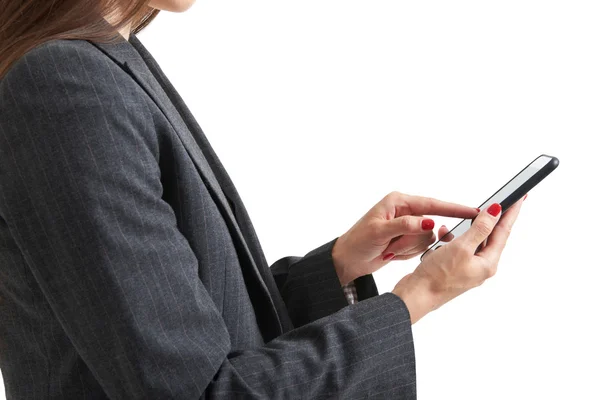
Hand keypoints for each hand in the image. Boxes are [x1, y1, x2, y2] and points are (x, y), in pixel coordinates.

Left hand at [332, 191, 478, 284]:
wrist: (347, 261)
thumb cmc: (357, 242)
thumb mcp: (380, 232)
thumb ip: (406, 225)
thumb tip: (429, 221)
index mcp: (398, 202)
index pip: (432, 204)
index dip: (454, 209)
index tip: (474, 212)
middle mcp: (405, 211)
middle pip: (429, 226)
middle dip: (413, 241)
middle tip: (392, 247)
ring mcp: (407, 226)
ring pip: (426, 239)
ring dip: (408, 248)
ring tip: (389, 250)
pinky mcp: (407, 239)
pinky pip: (420, 248)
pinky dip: (407, 253)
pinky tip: (391, 253)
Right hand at [393, 196, 524, 323]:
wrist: (416, 296)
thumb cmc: (437, 277)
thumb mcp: (461, 248)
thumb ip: (480, 229)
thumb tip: (495, 212)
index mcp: (487, 263)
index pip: (503, 232)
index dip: (511, 213)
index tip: (520, 198)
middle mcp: (480, 267)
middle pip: (490, 236)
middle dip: (489, 219)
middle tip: (497, 202)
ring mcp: (467, 269)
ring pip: (471, 242)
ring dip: (465, 229)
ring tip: (460, 220)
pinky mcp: (453, 269)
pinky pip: (457, 248)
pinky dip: (451, 239)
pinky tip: (442, 235)